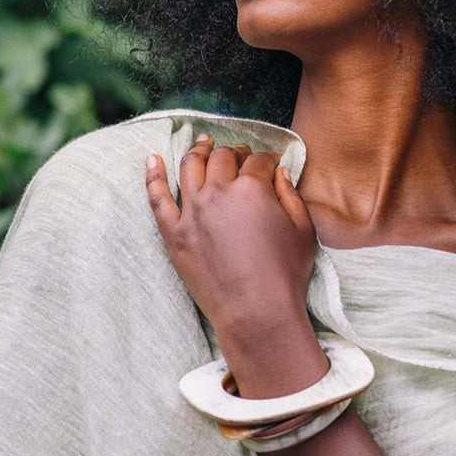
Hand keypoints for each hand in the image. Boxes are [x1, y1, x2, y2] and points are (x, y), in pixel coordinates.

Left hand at [145, 134, 326, 395]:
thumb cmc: (285, 273)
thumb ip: (290, 194)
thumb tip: (278, 171)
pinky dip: (153, 175)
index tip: (272, 161)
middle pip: (223, 158)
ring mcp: (192, 212)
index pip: (259, 161)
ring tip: (203, 143)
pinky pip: (157, 197)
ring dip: (198, 150)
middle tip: (241, 155)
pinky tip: (152, 159)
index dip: (268, 158)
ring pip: (190, 166)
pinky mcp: (174, 233)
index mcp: (252, 188)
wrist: (256, 312)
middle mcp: (218, 192)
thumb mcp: (303, 230)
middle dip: (235, 152)